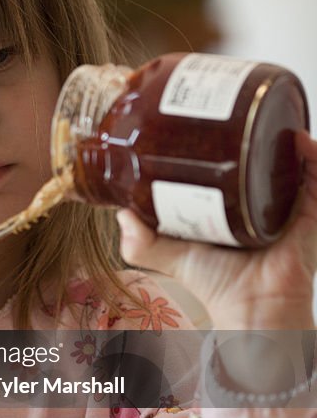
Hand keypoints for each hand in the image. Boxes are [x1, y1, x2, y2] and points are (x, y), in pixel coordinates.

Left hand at [116, 131, 316, 328]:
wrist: (252, 308)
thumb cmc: (218, 286)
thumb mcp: (171, 255)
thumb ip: (142, 240)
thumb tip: (120, 213)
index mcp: (234, 205)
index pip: (233, 165)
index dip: (225, 143)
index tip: (209, 119)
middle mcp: (263, 200)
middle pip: (262, 156)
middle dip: (253, 130)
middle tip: (235, 109)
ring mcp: (289, 203)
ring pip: (291, 160)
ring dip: (282, 134)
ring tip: (263, 113)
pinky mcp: (311, 212)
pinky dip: (312, 154)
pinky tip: (298, 138)